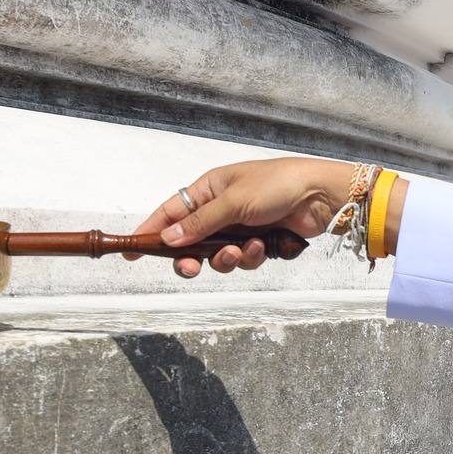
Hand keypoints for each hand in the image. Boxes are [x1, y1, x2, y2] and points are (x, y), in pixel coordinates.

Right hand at [129, 157, 351, 276]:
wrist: (321, 195)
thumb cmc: (277, 184)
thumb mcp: (233, 201)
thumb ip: (200, 222)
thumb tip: (167, 238)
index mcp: (209, 189)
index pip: (170, 213)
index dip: (150, 231)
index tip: (131, 252)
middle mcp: (221, 209)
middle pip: (191, 242)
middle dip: (190, 258)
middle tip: (190, 268)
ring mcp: (240, 227)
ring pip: (217, 256)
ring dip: (226, 259)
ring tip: (241, 250)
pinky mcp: (260, 242)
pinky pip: (244, 260)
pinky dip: (251, 257)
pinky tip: (262, 246)